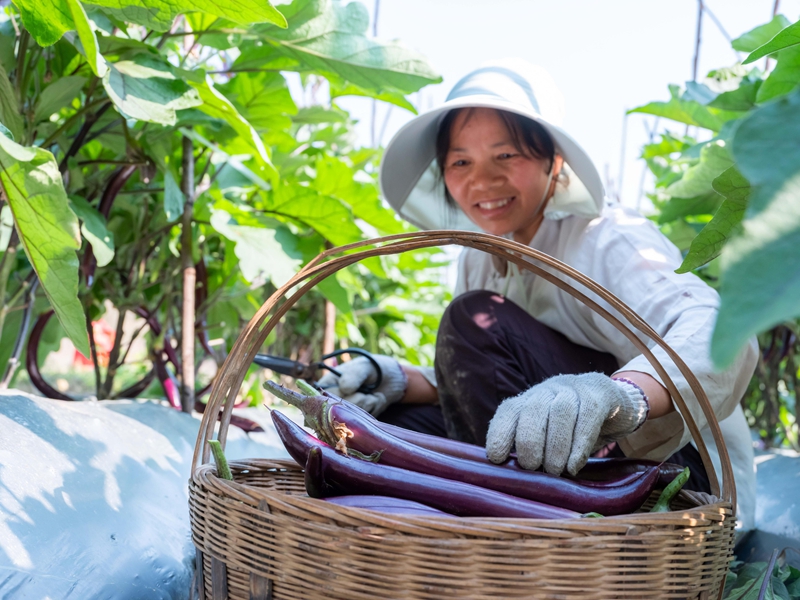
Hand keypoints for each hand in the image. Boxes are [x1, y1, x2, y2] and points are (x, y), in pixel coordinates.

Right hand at [317, 354, 407, 415]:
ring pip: (350, 417)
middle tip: (366, 393)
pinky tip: (375, 401)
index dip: (331, 400)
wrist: (395, 380)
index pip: (319, 397)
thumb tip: (344, 388)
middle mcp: (332, 400)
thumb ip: (354, 375)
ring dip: (366, 405)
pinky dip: (373, 410)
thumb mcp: (364, 367)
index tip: (348, 394)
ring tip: (372, 395)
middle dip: (355, 401)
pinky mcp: (357, 422)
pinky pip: (362, 422)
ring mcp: (345, 412)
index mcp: (327, 384)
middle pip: (335, 410)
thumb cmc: (374, 369)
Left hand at [485, 373, 648, 474]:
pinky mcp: (600, 396)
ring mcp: (574, 390)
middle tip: (532, 468)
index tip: (497, 459)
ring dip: (555, 446)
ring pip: (560, 411)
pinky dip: (579, 445)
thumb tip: (513, 480)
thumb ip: (533, 450)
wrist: (617, 402)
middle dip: (529, 441)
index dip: (500, 433)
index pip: (509, 411)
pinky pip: (587, 417)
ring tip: (555, 471)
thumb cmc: (576, 428)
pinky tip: (575, 466)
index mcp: (530, 400)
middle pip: (532, 409)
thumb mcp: (550, 435)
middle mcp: (548, 391)